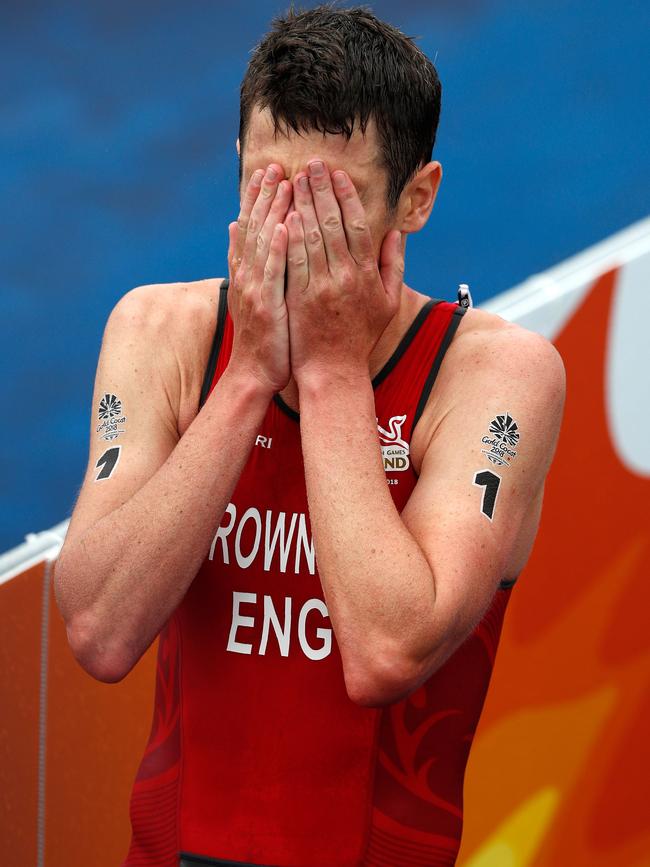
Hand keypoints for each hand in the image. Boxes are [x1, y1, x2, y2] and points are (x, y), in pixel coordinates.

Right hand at [226, 164, 291, 393]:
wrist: (254, 373)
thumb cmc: (262, 336)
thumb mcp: (251, 293)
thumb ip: (246, 259)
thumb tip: (236, 225)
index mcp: (245, 271)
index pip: (250, 226)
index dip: (257, 197)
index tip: (267, 170)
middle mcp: (246, 275)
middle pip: (254, 226)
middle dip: (264, 194)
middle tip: (275, 164)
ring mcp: (254, 289)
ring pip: (262, 243)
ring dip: (272, 211)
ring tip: (283, 182)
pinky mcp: (265, 305)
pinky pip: (272, 272)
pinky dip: (275, 248)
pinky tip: (283, 225)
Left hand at [283, 160, 402, 385]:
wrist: (333, 371)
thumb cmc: (360, 337)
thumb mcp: (388, 303)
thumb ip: (393, 266)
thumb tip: (396, 233)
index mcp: (367, 275)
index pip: (357, 225)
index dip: (347, 196)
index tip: (338, 174)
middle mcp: (345, 277)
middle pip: (332, 224)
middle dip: (321, 190)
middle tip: (311, 163)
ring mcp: (320, 288)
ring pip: (311, 237)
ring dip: (302, 204)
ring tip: (293, 179)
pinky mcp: (298, 299)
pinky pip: (293, 261)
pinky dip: (288, 236)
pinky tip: (282, 214)